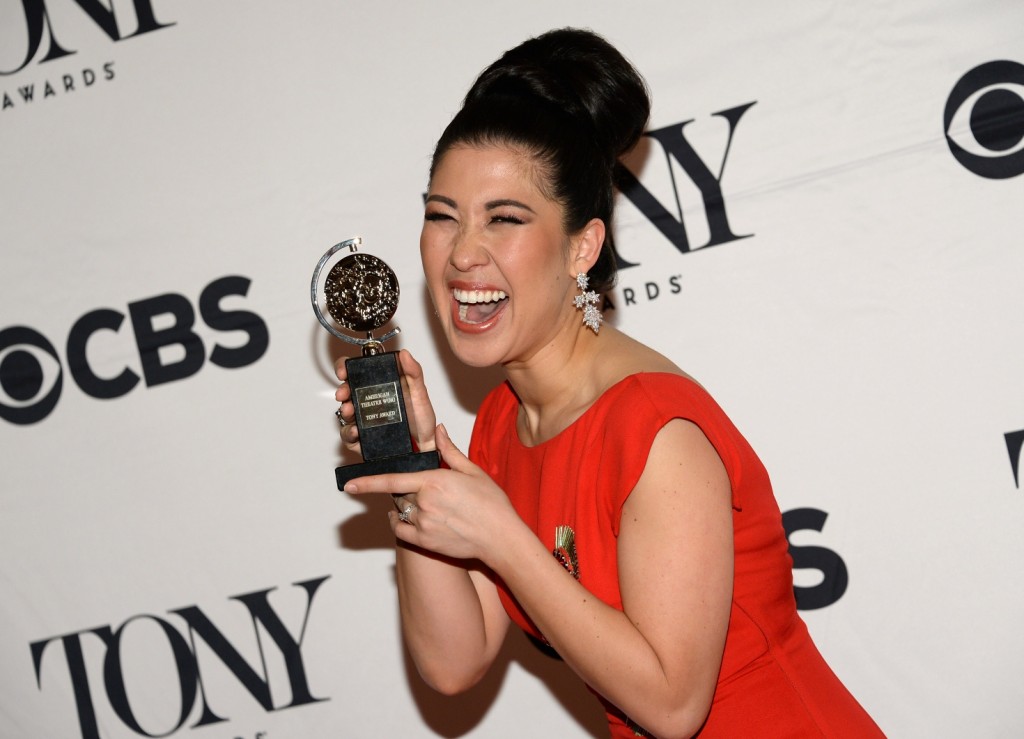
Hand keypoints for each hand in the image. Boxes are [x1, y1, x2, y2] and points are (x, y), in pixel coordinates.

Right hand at [334, 349, 438, 452]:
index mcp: (380, 387)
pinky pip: (349, 436)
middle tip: (344, 393)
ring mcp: (365, 420)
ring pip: (345, 414)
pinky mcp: (362, 439)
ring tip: (350, 410)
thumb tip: (404, 354)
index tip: (344, 370)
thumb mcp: (420, 393)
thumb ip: (414, 372)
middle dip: (342, 390)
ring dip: (345, 410)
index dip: (346, 367)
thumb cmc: (421, 420)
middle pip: (347, 392)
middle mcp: (369, 402)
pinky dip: (349, 432)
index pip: (357, 373)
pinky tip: (356, 430)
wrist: (425, 445)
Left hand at [344, 425, 519, 563]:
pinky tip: (409, 519)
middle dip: (410, 491)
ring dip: (410, 507)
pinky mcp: (425, 541)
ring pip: (402, 511)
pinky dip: (400, 524)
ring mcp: (423, 524)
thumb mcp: (472, 472)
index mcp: (434, 482)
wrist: (501, 537)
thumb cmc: (491, 504)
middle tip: (432, 493)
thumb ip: (449, 451)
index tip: (349, 485)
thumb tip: (438, 430)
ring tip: (436, 508)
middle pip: (401, 494)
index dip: (367, 483)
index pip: (392, 480)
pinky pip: (401, 531)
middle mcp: (425, 503)